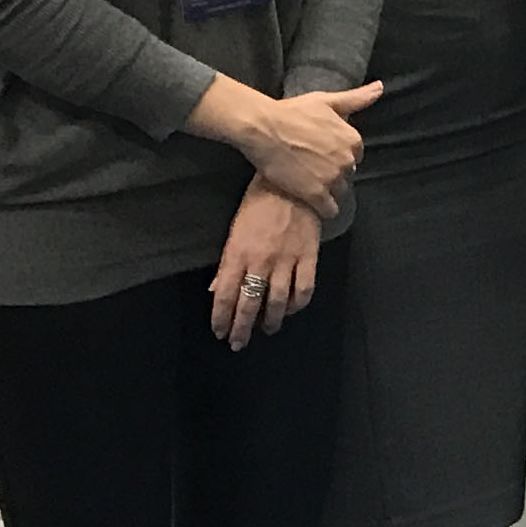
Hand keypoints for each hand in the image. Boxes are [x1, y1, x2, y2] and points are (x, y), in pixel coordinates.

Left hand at [210, 180, 321, 348]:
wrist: (291, 183)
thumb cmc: (258, 204)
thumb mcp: (235, 231)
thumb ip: (227, 264)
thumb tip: (216, 289)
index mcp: (237, 253)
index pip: (224, 295)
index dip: (221, 318)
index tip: (220, 332)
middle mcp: (261, 261)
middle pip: (249, 304)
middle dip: (242, 328)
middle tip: (238, 343)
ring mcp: (287, 260)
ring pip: (277, 301)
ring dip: (270, 321)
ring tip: (267, 329)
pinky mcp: (309, 256)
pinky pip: (305, 289)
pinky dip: (298, 304)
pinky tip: (291, 309)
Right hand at [239, 83, 380, 214]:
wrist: (263, 128)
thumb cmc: (291, 111)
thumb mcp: (326, 101)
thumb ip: (356, 99)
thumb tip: (380, 88)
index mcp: (353, 140)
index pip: (355, 155)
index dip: (338, 155)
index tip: (323, 154)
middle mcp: (347, 160)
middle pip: (347, 173)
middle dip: (334, 172)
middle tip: (313, 168)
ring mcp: (332, 178)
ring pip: (339, 191)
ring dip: (328, 190)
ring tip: (309, 183)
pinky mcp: (315, 194)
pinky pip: (329, 209)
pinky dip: (324, 208)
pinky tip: (313, 203)